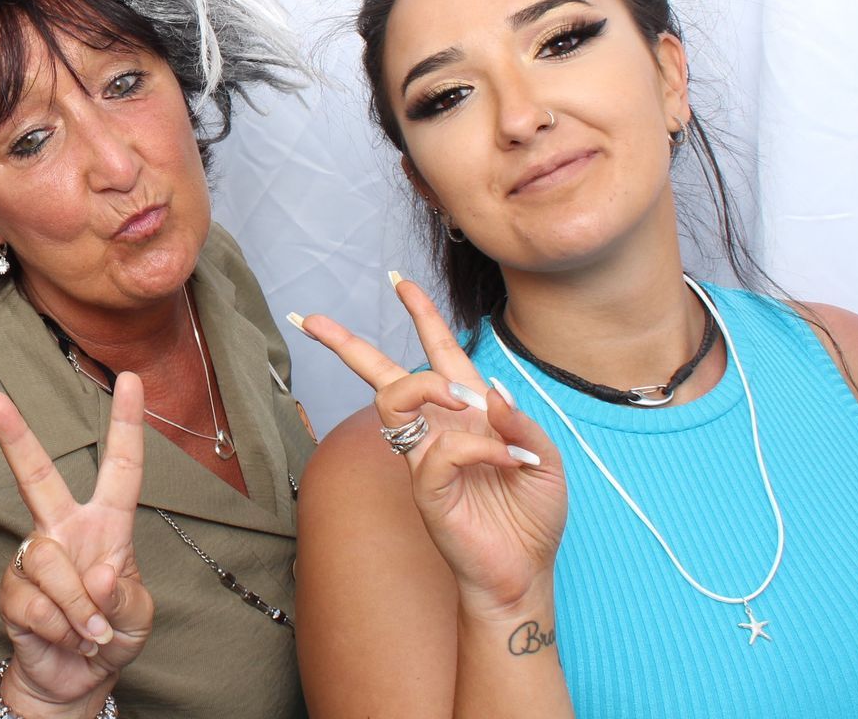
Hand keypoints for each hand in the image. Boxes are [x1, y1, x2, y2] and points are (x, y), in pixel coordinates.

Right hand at [0, 374, 152, 711]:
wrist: (74, 678)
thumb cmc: (113, 634)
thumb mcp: (138, 615)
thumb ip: (123, 595)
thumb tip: (98, 576)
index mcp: (105, 524)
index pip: (121, 468)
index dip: (127, 424)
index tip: (131, 378)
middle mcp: (64, 529)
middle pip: (37, 475)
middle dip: (14, 436)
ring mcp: (34, 557)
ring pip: (50, 563)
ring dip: (80, 611)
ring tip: (91, 634)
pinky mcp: (11, 589)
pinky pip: (34, 603)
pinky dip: (59, 629)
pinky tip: (64, 638)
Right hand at [296, 275, 565, 613]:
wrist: (524, 573)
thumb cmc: (532, 516)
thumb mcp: (545, 457)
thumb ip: (520, 419)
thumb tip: (488, 391)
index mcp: (468, 412)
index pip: (438, 353)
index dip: (421, 316)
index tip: (400, 282)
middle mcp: (438, 429)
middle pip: (382, 375)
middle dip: (346, 344)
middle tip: (312, 319)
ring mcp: (425, 457)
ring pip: (394, 399)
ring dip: (427, 384)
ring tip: (460, 396)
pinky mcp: (425, 488)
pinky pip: (440, 450)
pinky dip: (476, 446)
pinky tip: (503, 459)